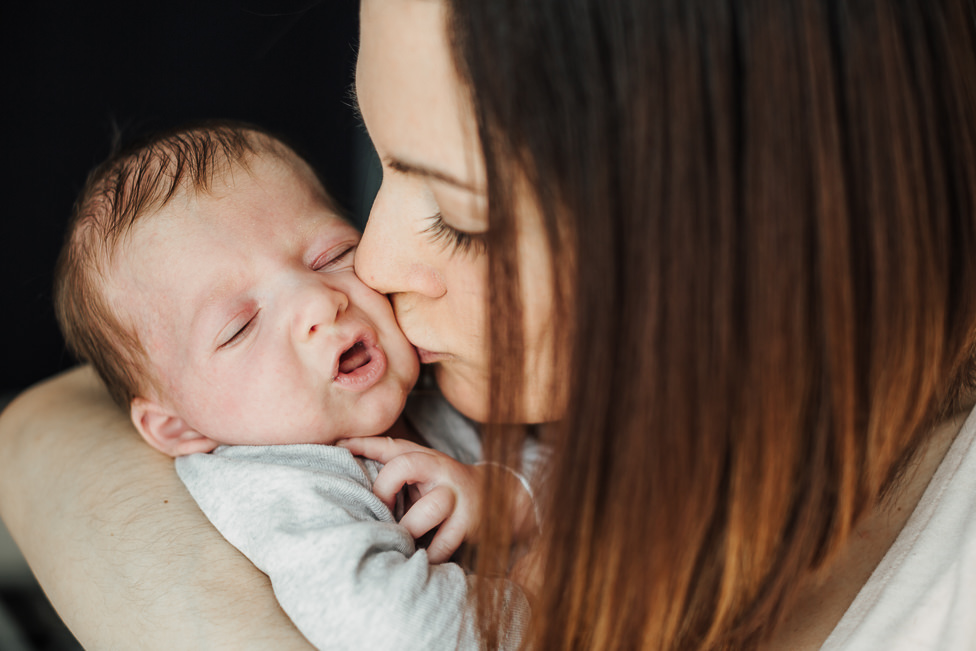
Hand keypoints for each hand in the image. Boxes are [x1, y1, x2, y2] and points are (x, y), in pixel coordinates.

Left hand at [337, 437, 482, 562]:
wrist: (497, 497)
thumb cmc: (441, 485)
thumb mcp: (419, 467)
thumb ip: (386, 459)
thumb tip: (339, 446)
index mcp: (424, 456)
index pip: (389, 445)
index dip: (363, 447)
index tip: (342, 454)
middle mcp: (441, 470)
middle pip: (405, 465)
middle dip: (383, 490)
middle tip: (380, 513)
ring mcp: (457, 497)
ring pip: (431, 507)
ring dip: (409, 527)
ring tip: (399, 539)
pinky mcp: (469, 524)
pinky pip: (444, 543)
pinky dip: (428, 555)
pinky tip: (418, 558)